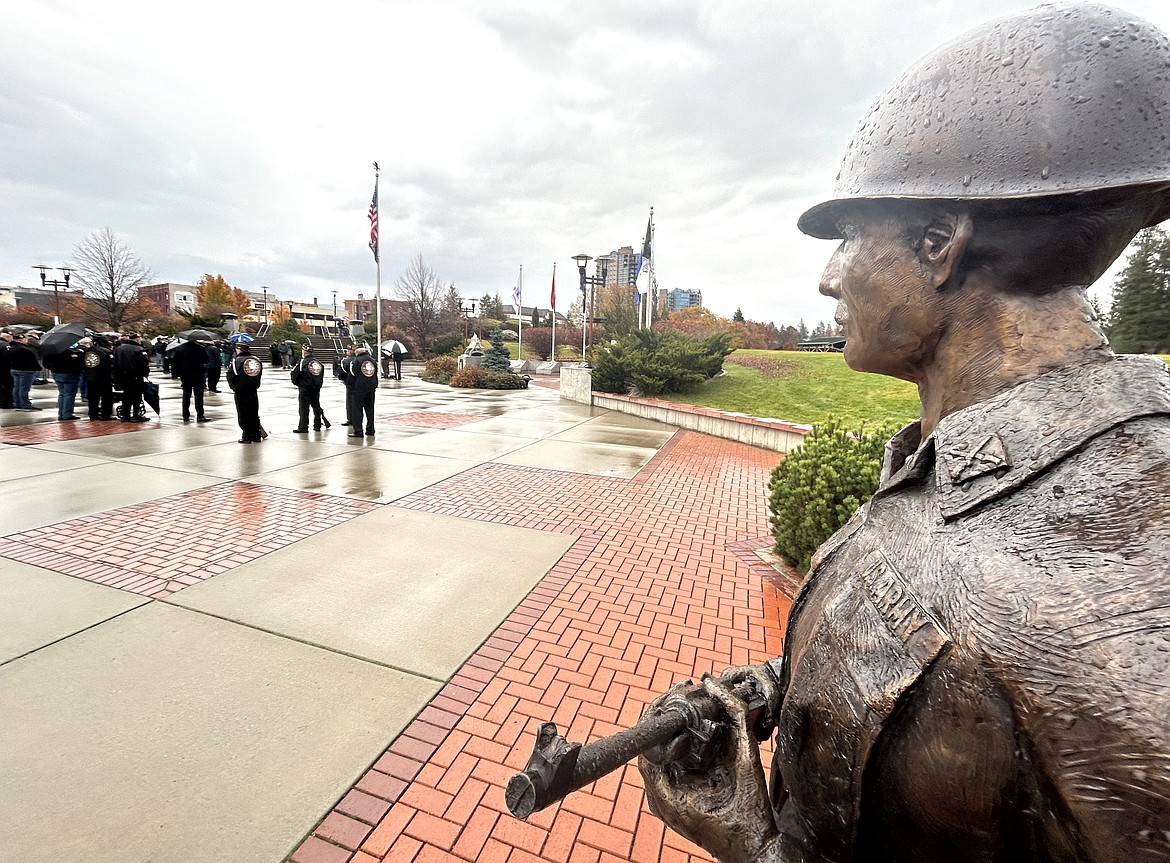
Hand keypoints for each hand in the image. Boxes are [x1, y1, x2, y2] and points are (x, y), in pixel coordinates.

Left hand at [639, 674, 779, 862]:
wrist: (757, 852)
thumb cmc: (750, 818)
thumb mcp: (745, 759)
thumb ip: (735, 719)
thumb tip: (715, 686)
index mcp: (668, 792)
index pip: (647, 744)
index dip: (657, 713)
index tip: (673, 695)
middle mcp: (659, 800)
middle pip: (650, 749)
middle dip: (666, 720)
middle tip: (683, 697)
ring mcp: (663, 805)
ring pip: (656, 759)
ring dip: (671, 735)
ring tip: (688, 711)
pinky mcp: (672, 806)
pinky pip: (666, 772)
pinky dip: (677, 752)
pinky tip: (692, 738)